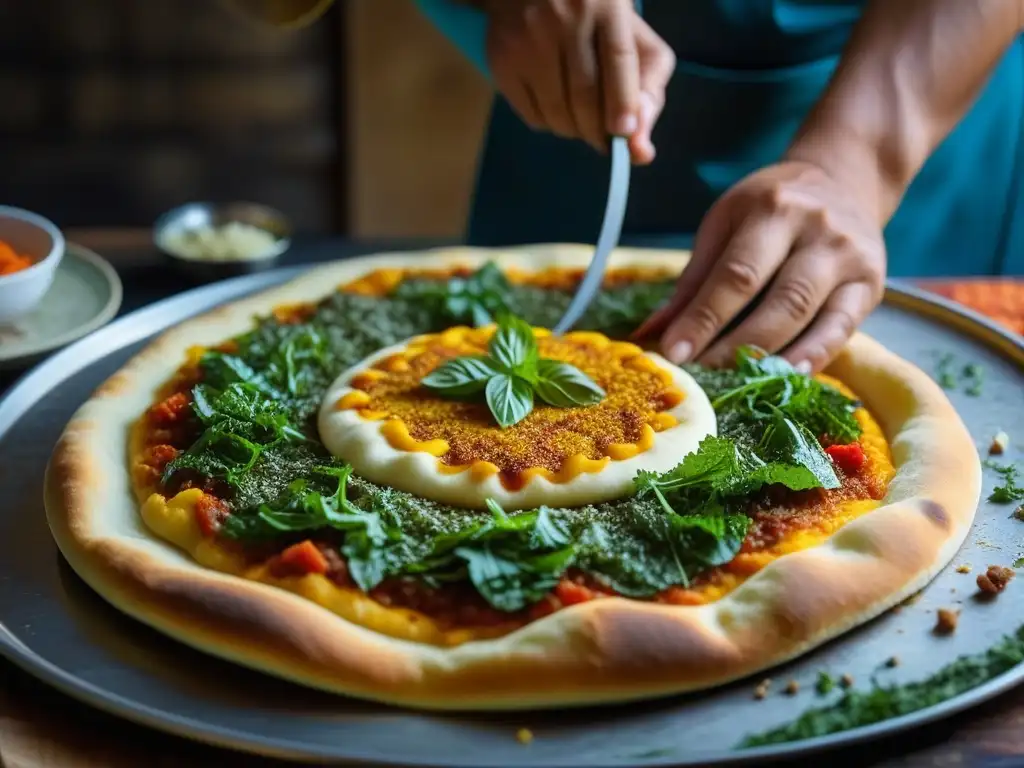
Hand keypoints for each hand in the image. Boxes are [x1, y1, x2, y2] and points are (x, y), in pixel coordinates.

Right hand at [482, 0, 674, 163]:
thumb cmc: (594, 21)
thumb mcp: (633, 38)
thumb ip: (649, 89)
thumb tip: (641, 151)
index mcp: (606, 4)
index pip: (618, 59)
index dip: (623, 102)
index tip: (624, 134)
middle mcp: (564, 17)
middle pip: (585, 94)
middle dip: (599, 130)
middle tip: (605, 140)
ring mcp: (528, 38)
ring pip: (557, 111)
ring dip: (575, 131)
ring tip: (582, 122)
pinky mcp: (502, 59)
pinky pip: (532, 115)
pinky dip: (550, 125)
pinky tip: (557, 108)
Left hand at [635, 161, 886, 372]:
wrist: (843, 181)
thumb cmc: (771, 208)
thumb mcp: (726, 225)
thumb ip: (693, 281)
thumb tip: (650, 333)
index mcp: (772, 210)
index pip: (735, 274)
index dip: (703, 318)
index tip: (674, 353)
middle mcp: (816, 230)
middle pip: (776, 299)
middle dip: (734, 346)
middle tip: (701, 376)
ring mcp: (848, 258)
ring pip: (809, 316)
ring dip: (769, 357)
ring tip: (735, 384)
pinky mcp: (870, 285)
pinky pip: (842, 329)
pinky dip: (814, 356)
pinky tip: (788, 378)